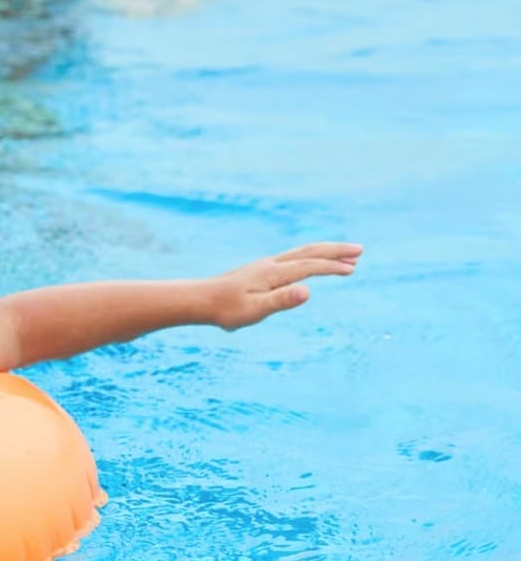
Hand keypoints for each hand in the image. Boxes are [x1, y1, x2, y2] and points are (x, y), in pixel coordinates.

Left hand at [209, 242, 361, 330]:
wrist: (200, 301)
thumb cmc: (226, 310)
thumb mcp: (255, 310)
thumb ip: (282, 300)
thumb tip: (308, 290)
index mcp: (273, 273)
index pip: (309, 266)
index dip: (332, 267)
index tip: (353, 268)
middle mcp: (271, 264)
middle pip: (309, 251)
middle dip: (335, 251)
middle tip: (360, 250)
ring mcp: (265, 265)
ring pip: (301, 253)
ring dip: (324, 252)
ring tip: (345, 257)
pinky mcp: (260, 270)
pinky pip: (293, 258)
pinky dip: (310, 256)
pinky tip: (311, 264)